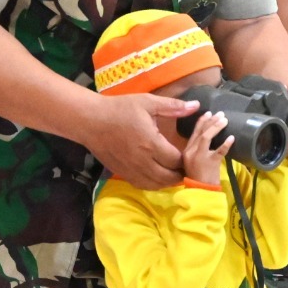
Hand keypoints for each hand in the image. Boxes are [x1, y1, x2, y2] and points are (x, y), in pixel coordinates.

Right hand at [81, 93, 196, 188]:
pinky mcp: (122, 173)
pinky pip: (142, 185)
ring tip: (173, 173)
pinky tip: (157, 176)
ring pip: (156, 185)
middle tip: (185, 167)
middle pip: (168, 177)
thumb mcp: (148, 102)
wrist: (90, 121)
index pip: (176, 160)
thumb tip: (196, 105)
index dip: (185, 160)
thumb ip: (173, 106)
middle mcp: (143, 161)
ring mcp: (132, 169)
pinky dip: (153, 184)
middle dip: (180, 174)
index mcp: (151, 143)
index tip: (188, 154)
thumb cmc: (120, 109)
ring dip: (168, 181)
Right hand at [181, 111, 232, 186]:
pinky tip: (232, 138)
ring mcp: (200, 157)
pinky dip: (226, 144)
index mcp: (186, 150)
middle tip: (220, 113)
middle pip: (200, 132)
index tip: (208, 113)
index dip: (201, 121)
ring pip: (206, 137)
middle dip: (210, 121)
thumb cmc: (199, 177)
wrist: (200, 192)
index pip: (194, 132)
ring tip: (225, 120)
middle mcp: (191, 151)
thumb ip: (198, 149)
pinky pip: (219, 151)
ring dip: (216, 127)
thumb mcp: (193, 161)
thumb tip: (210, 135)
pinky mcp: (210, 163)